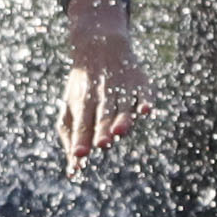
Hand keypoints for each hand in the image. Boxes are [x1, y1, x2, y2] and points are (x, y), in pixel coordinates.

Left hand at [56, 0, 151, 175]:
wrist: (99, 44)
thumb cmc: (83, 86)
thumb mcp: (70, 105)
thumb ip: (71, 136)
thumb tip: (73, 172)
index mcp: (82, 100)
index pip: (81, 122)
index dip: (81, 138)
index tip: (78, 154)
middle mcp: (102, 94)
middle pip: (102, 115)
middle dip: (102, 129)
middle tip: (101, 144)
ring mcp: (122, 86)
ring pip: (123, 105)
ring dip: (123, 118)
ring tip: (120, 131)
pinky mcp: (140, 81)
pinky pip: (144, 91)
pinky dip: (146, 100)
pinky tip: (147, 109)